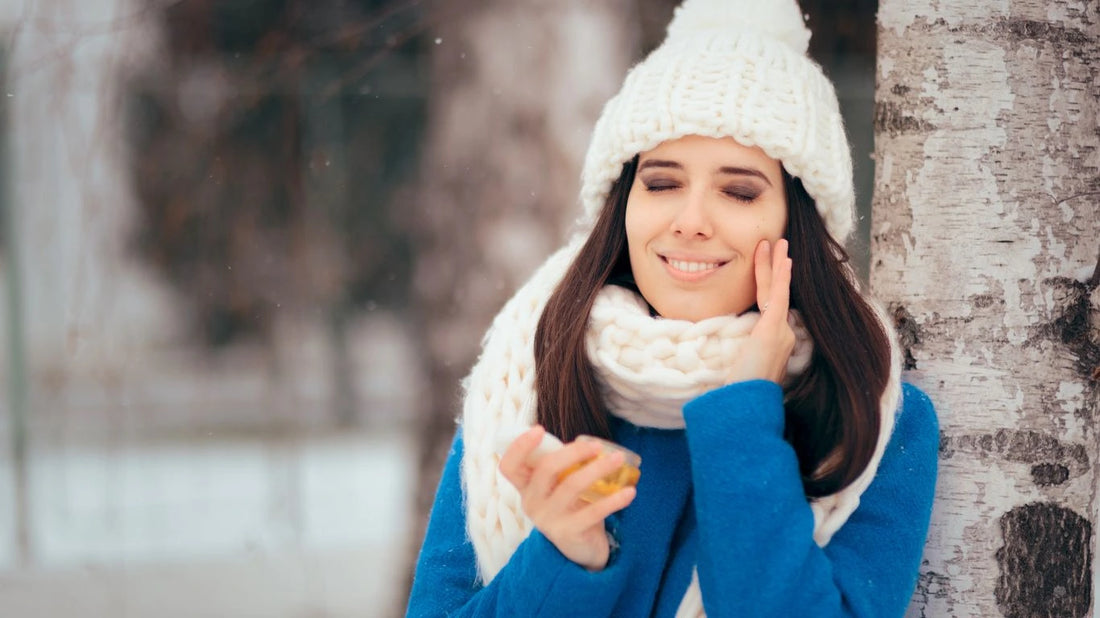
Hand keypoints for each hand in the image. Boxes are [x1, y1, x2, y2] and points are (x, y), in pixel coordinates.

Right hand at [498, 426, 636, 570]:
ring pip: (572, 485)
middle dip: (573, 452)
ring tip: (618, 459)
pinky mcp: (568, 533)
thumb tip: (588, 443)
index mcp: (526, 487)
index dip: (519, 446)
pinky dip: (613, 500)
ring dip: (598, 469)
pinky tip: (629, 492)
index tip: (538, 429)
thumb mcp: (560, 486)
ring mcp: (548, 519)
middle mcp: (532, 503)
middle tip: (597, 445)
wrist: (581, 548)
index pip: (509, 466)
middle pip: (546, 469)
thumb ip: (564, 467)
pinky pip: (593, 512)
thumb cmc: (571, 507)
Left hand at [726, 238, 795, 384]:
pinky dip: (781, 278)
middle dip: (777, 268)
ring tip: (776, 243)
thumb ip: (743, 353)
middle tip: (777, 245)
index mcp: (775, 342)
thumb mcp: (742, 368)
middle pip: (777, 294)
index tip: (771, 267)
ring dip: (776, 265)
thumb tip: (735, 349)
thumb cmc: (740, 391)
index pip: (772, 305)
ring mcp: (780, 332)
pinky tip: (784, 261)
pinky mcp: (772, 330)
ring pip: (777, 291)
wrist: (746, 404)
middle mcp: (783, 335)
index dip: (771, 284)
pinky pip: (778, 298)